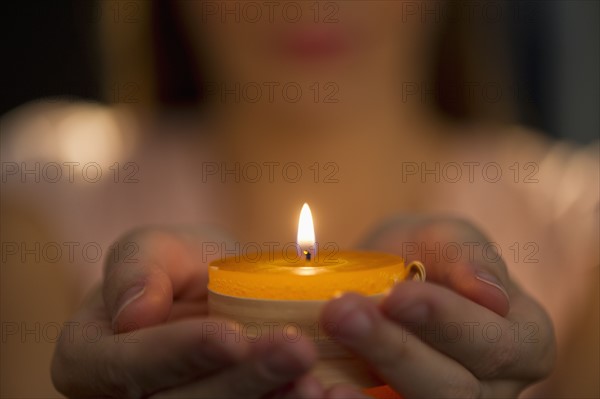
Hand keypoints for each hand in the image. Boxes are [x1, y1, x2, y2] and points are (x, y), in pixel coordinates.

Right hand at [51, 226, 332, 397]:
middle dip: (243, 380)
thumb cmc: (176, 267)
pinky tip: (325, 391)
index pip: (128, 366)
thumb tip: (131, 316)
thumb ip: (135, 269)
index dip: (179, 354)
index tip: (231, 336)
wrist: (212, 294)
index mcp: (90, 359)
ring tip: (318, 379)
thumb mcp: (152, 248)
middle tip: (298, 349)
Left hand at [320, 217, 555, 397]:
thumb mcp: (450, 237)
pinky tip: (323, 389)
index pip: (494, 344)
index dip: (445, 323)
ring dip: (368, 381)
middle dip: (392, 349)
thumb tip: (491, 295)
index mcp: (524, 342)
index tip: (396, 295)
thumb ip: (469, 257)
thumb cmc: (431, 251)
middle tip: (341, 311)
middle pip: (451, 388)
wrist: (396, 273)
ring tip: (325, 358)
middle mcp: (494, 387)